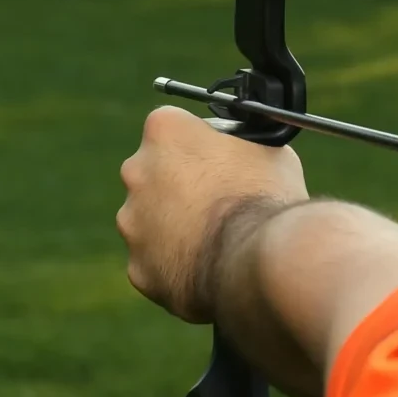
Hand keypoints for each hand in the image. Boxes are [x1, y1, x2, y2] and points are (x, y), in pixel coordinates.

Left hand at [117, 107, 308, 324]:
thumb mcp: (266, 149)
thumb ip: (236, 144)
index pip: (173, 127)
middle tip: (214, 204)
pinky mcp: (138, 267)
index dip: (198, 144)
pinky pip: (153, 263)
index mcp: (165, 132)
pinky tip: (203, 269)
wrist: (259, 259)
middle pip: (153, 174)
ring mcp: (131, 222)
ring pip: (148, 220)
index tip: (217, 161)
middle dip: (177, 186)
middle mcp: (136, 172)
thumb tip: (241, 151)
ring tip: (213, 241)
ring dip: (172, 226)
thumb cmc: (266, 197)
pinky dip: (173, 265)